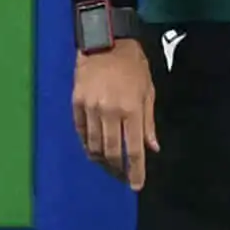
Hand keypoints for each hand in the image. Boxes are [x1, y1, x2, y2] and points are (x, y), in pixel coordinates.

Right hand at [74, 42, 158, 188]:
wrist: (105, 43)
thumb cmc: (133, 66)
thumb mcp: (148, 92)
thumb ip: (149, 122)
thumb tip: (152, 148)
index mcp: (131, 110)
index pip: (134, 149)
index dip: (135, 170)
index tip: (136, 186)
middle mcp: (110, 112)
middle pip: (111, 151)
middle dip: (117, 169)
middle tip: (121, 176)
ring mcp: (90, 108)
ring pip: (93, 144)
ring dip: (101, 159)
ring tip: (107, 164)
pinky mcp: (76, 103)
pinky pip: (81, 131)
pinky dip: (87, 144)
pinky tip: (92, 149)